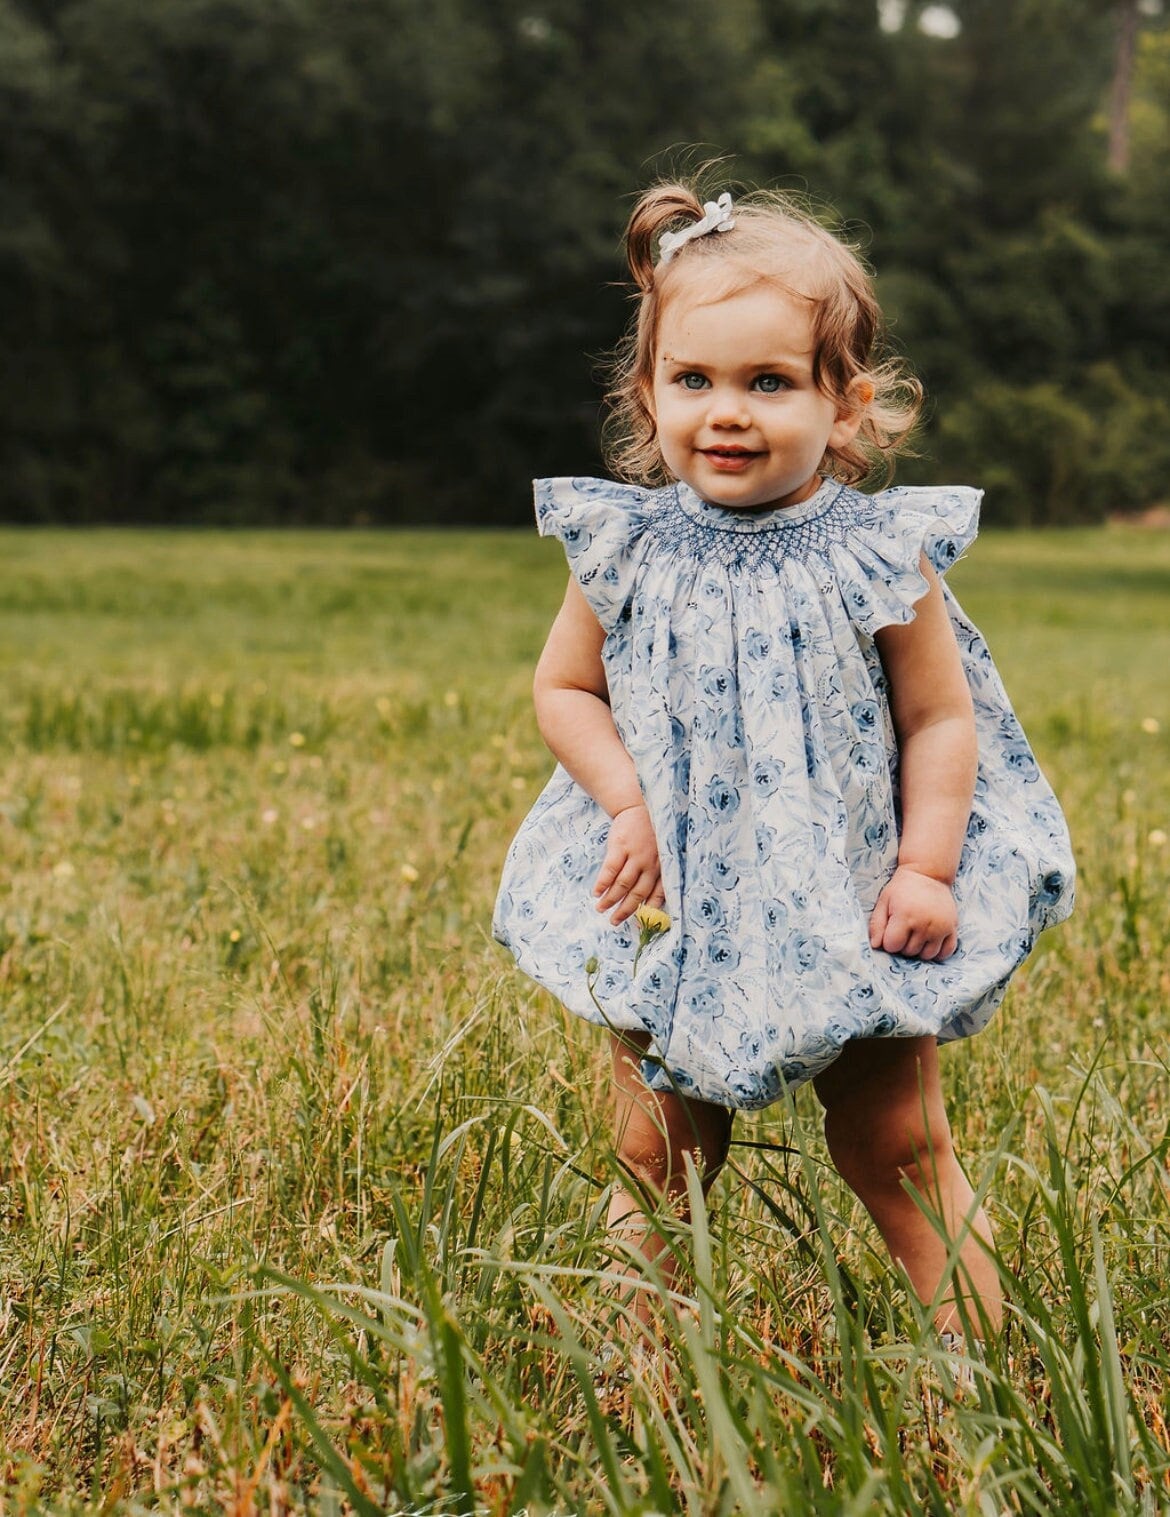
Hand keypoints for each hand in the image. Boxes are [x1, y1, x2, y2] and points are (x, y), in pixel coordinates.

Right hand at [593, 803, 663, 925]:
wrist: (638, 807)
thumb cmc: (649, 834)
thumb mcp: (659, 853)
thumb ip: (654, 874)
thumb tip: (647, 902)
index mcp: (662, 867)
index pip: (658, 895)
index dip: (647, 912)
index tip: (637, 925)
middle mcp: (651, 864)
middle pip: (637, 894)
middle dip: (625, 911)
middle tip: (614, 922)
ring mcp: (635, 855)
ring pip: (623, 884)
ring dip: (610, 900)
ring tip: (600, 908)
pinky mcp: (620, 846)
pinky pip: (610, 870)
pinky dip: (602, 883)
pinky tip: (596, 892)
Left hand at [868, 866, 958, 960]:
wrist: (929, 874)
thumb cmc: (902, 889)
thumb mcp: (884, 902)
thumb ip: (876, 925)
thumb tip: (876, 946)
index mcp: (905, 916)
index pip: (892, 946)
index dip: (889, 941)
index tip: (891, 930)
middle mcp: (924, 923)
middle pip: (909, 952)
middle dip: (903, 944)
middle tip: (905, 929)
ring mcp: (941, 927)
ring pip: (927, 955)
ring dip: (919, 949)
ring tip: (917, 934)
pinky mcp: (952, 928)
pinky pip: (946, 952)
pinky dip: (938, 952)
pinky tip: (931, 941)